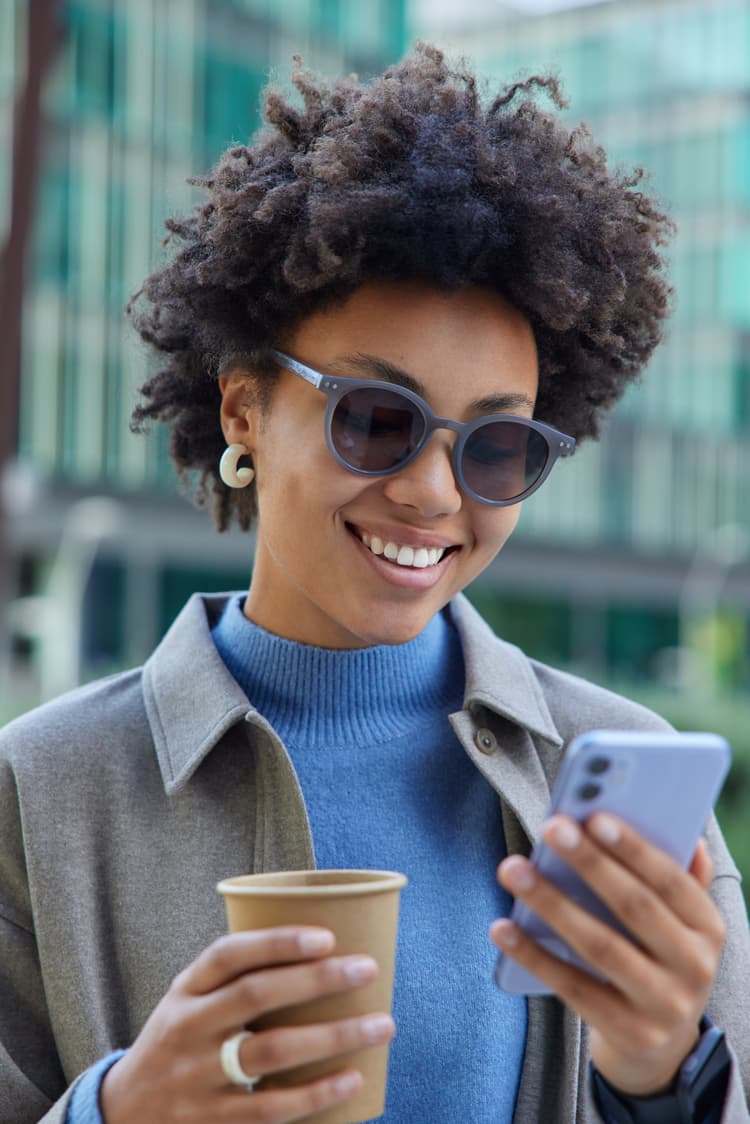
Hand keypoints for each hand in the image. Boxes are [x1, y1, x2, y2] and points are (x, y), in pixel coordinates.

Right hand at [100, 927, 394, 1122]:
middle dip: (316, 980)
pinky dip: (315, 1094)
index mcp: (185, 991)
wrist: (122, 1114)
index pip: (227, 955)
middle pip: (254, 996)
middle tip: (367, 969)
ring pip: (269, 1052)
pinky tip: (351, 1079)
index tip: (326, 936)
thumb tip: (323, 953)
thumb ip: (236, 979)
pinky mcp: (212, 1121)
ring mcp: (197, 1078)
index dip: (276, 942)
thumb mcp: (189, 1002)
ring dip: (331, 1037)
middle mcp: (187, 1029)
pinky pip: (270, 1108)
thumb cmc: (180, 1043)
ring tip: (380, 1024)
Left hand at [490, 815, 725, 1095]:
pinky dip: (534, 955)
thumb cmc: (659, 958)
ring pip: (599, 946)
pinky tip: (502, 928)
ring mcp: (662, 1005)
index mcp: (707, 927)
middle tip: (551, 828)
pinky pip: (572, 987)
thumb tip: (686, 835)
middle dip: (590, 863)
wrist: (661, 1045)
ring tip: (513, 869)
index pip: (672, 881)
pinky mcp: (627, 1032)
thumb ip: (679, 878)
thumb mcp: (679, 922)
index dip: (634, 849)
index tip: (594, 817)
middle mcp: (693, 967)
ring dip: (551, 903)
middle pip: (635, 908)